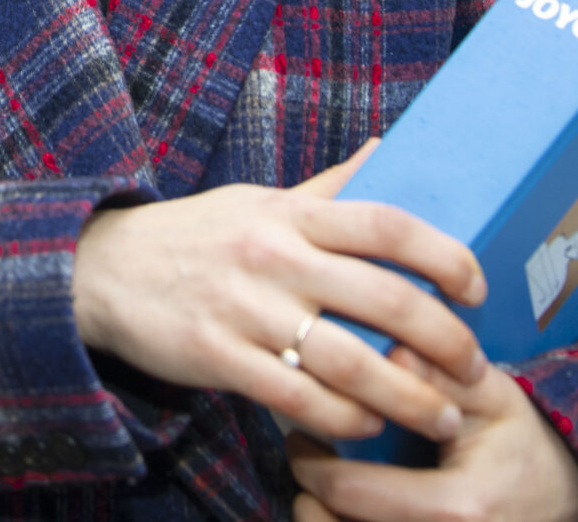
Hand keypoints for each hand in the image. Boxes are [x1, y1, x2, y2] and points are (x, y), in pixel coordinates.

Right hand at [71, 142, 490, 445]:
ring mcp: (245, 309)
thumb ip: (327, 187)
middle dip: (446, 341)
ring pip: (351, 361)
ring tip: (443, 417)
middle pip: (385, 298)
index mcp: (290, 214)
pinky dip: (345, 420)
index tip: (476, 288)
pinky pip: (299, 398)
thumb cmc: (194, 235)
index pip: (388, 224)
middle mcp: (274, 256)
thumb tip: (388, 148)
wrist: (101, 269)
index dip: (445, 256)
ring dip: (409, 397)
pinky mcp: (218, 357)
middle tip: (476, 369)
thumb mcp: (258, 198)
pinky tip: (369, 428)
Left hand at [285, 350, 577, 521]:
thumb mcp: (492, 399)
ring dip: (320, 521)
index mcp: (459, 508)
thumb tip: (392, 349)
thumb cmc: (521, 446)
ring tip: (317, 491)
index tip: (302, 434)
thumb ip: (443, 374)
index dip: (311, 462)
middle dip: (308, 495)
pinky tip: (344, 511)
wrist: (566, 499)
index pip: (351, 492)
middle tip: (305, 459)